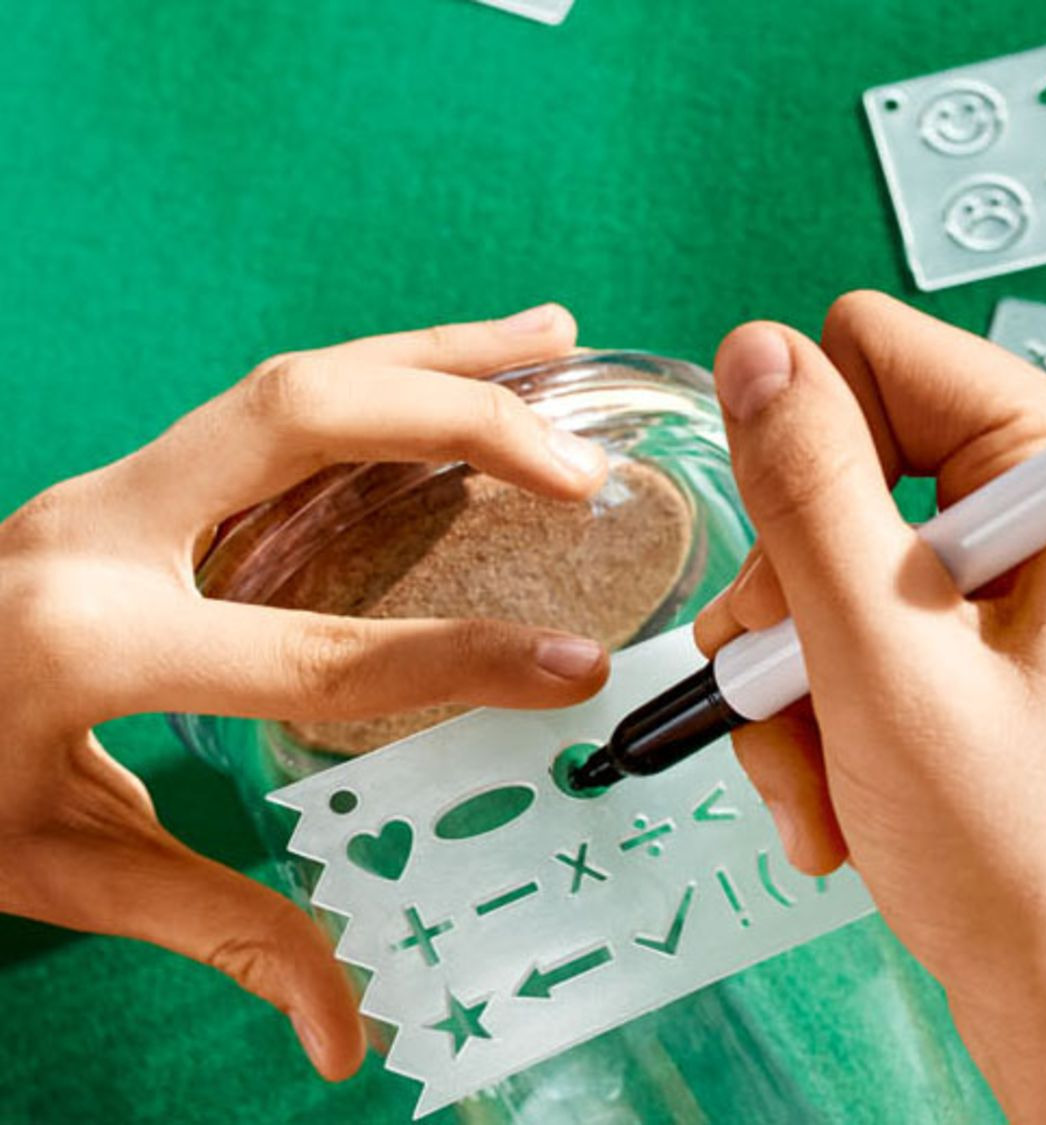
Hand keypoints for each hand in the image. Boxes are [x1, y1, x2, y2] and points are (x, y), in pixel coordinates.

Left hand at [0, 304, 610, 1079]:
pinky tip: (450, 378)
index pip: (318, 651)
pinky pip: (271, 405)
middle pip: (302, 420)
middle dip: (458, 418)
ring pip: (287, 379)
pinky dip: (378, 378)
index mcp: (88, 643)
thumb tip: (349, 1038)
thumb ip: (221, 932)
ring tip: (548, 341)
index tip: (575, 667)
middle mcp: (99, 527)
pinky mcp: (127, 475)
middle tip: (579, 457)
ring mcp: (109, 483)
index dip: (461, 660)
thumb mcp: (62, 871)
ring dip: (428, 355)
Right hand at [696, 293, 1045, 1123]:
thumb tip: (757, 351)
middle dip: (798, 602)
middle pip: (850, 470)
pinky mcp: (1002, 647)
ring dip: (801, 682)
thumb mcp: (882, 663)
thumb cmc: (1027, 865)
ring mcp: (1034, 585)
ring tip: (826, 782)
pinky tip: (844, 799)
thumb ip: (808, 491)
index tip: (807, 586)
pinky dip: (834, 714)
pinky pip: (870, 635)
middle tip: (803, 703)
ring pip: (839, 568)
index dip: (810, 455)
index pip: (882, 353)